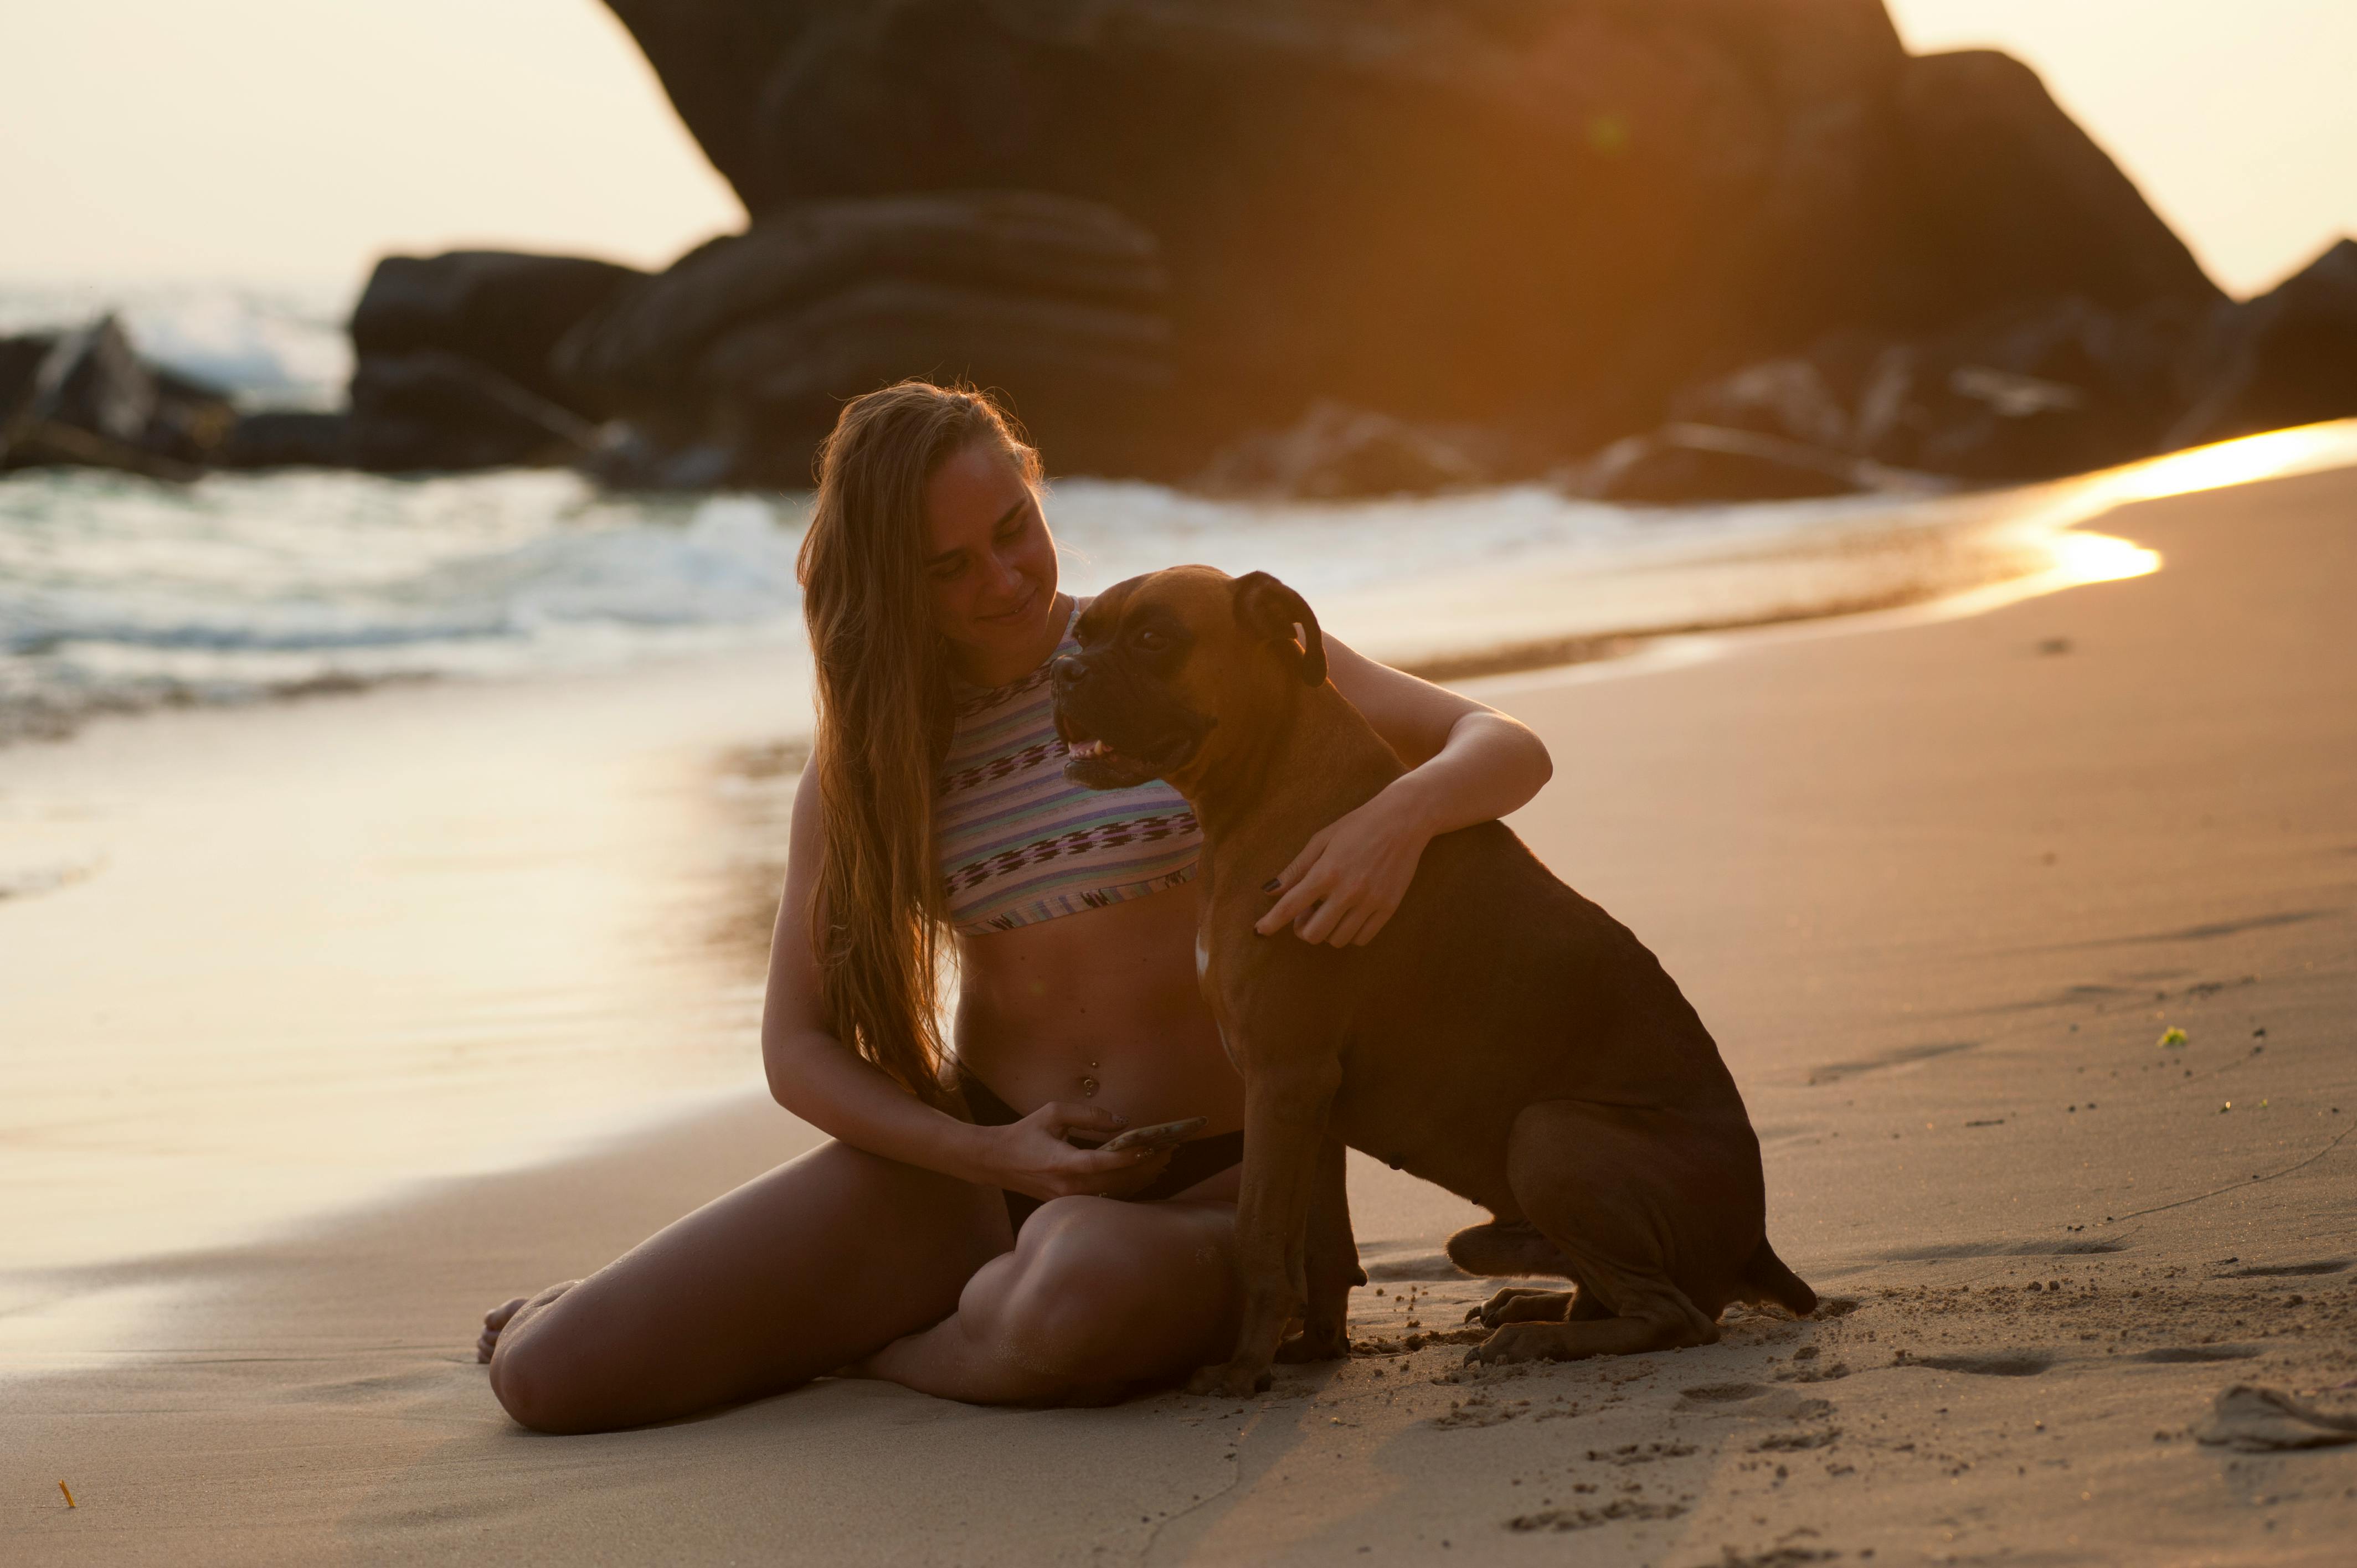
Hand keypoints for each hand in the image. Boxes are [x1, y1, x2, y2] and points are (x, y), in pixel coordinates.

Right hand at [981, 1101, 1175, 1200]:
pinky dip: (1125, 1187)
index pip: (1102, 1163)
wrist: (995, 1161)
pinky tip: (1140, 1176)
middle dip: (1145, 1167)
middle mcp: (1067, 1187)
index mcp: (1061, 1163)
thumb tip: (1121, 1122)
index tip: (1151, 1147)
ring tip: (1162, 1162)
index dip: (1129, 1157)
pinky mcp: (1068, 1204)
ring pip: (1113, 1194)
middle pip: (1115, 1182)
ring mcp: (1068, 1199)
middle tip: (1168, 1151)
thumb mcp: (1053, 1113)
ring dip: (1139, 1179)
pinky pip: (1104, 1198)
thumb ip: (1088, 1116)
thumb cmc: (1024, 1133)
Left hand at [1254, 786, 1431, 946]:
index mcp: (1326, 871)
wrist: (1404, 820)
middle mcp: (1348, 891)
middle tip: (1307, 913)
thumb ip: (1296, 868)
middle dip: (1303, 928)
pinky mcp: (1388, 907)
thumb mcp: (1322, 839)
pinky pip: (1362, 938)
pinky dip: (1350, 933)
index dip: (1271, 922)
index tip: (1260, 931)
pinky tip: (1349, 916)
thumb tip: (1270, 890)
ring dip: (1327, 931)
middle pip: (1313, 934)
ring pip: (1337, 939)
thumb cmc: (1358, 825)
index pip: (1290, 906)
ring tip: (1331, 910)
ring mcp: (1370, 902)